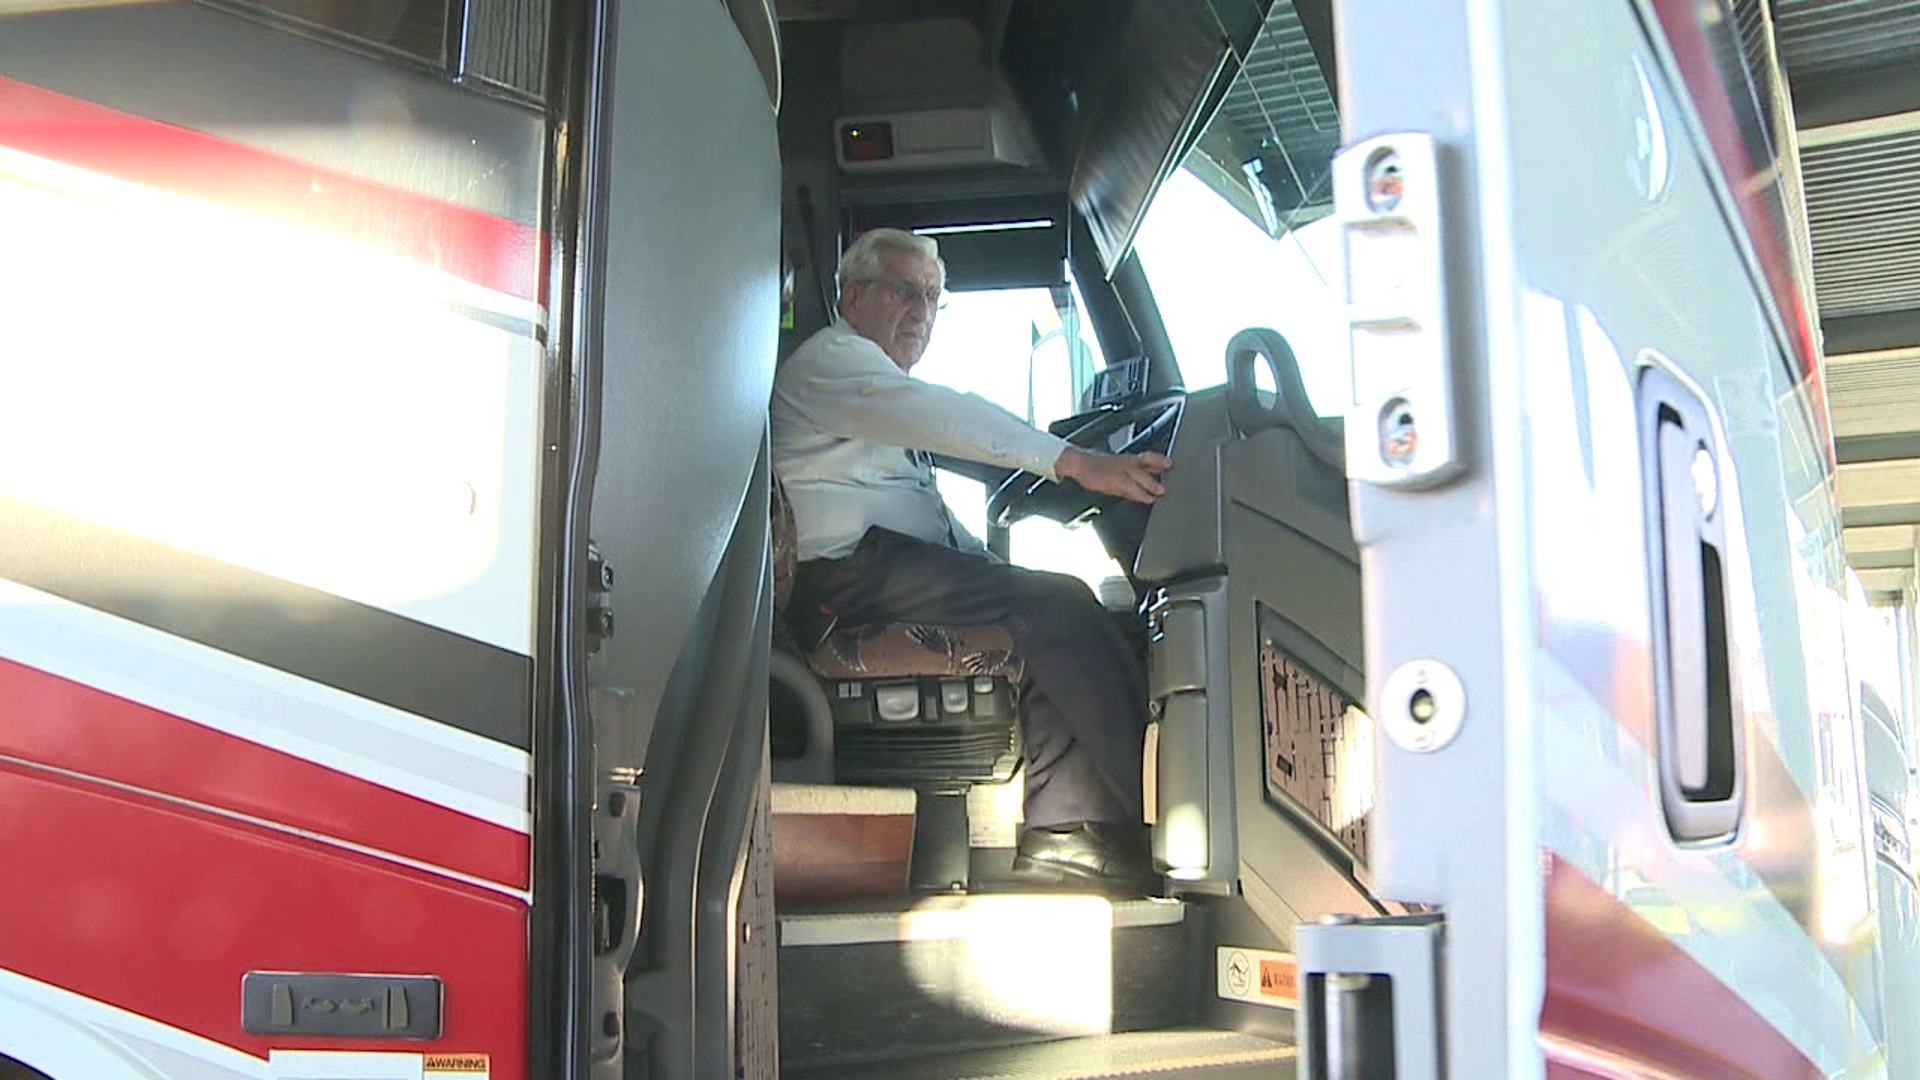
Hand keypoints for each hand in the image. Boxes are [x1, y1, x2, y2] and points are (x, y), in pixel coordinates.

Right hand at [1053, 446, 1172, 504]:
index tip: (1171, 464)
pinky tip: (1147, 499)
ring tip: (1161, 492)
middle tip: (1171, 478)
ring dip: (1151, 484)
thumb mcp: (1120, 468)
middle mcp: (1127, 463)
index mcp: (1129, 459)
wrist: (1082, 464)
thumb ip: (1135, 476)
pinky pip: (1130, 487)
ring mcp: (1121, 470)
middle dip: (1159, 470)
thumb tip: (1150, 484)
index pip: (1148, 457)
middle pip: (1146, 463)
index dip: (1160, 460)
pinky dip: (1140, 493)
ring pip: (1140, 475)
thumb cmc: (1100, 468)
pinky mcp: (1114, 480)